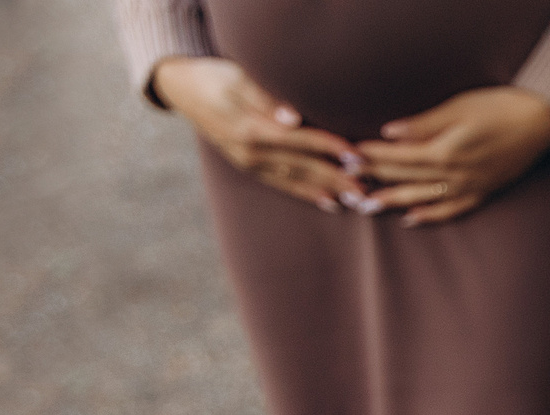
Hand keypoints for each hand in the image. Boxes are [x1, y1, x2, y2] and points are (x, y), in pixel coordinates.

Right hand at [153, 57, 361, 210]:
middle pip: (302, 165)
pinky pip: (282, 184)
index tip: (356, 155)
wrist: (183, 89)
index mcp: (250, 129)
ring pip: (295, 179)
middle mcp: (251, 153)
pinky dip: (306, 193)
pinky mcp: (249, 167)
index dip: (329, 147)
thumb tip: (292, 118)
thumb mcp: (236, 79)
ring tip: (356, 201)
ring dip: (328, 190)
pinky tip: (329, 202)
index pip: (299, 139)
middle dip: (336, 178)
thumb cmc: (214, 76)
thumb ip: (265, 99)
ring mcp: (249, 163)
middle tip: (366, 190)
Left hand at [354, 87, 549, 226]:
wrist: (542, 122)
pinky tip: (412, 217)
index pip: (400, 156)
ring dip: (395, 202)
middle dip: (376, 179)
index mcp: (447, 151)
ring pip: (424, 198)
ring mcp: (470, 186)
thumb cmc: (501, 107)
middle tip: (347, 184)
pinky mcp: (483, 192)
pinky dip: (431, 215)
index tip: (349, 156)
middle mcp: (456, 174)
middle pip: (407, 177)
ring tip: (368, 206)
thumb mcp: (459, 108)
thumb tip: (391, 132)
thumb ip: (424, 124)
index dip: (373, 156)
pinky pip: (452, 209)